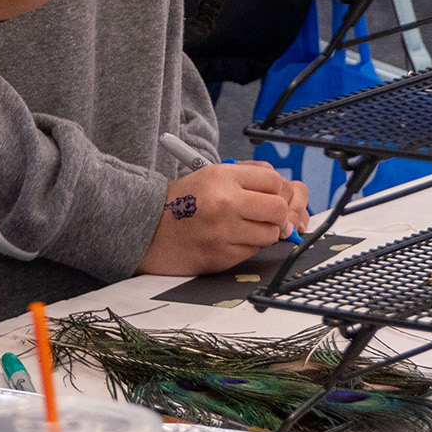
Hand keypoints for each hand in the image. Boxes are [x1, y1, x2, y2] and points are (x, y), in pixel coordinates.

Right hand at [135, 161, 311, 275]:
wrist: (148, 230)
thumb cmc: (181, 203)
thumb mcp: (210, 176)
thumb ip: (246, 178)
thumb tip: (283, 189)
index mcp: (222, 176)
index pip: (273, 181)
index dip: (279, 190)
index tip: (275, 197)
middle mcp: (225, 202)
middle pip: (277, 208)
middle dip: (279, 215)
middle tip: (269, 218)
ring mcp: (224, 231)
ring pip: (270, 234)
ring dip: (265, 233)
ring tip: (248, 229)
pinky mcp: (222, 255)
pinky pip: (253, 251)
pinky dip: (248, 247)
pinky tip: (232, 240)